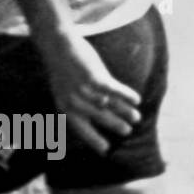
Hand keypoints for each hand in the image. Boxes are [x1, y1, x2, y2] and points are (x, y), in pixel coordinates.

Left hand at [39, 28, 141, 154]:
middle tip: (127, 131)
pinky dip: (126, 95)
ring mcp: (82, 88)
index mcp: (64, 105)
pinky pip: (113, 89)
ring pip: (108, 105)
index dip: (93, 140)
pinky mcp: (92, 76)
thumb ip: (79, 102)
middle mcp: (72, 100)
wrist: (55, 43)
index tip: (104, 150)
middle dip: (114, 125)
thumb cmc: (63, 67)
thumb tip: (101, 111)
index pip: (80, 128)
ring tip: (136, 117)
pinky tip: (137, 99)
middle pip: (99, 117)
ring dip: (124, 111)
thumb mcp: (64, 88)